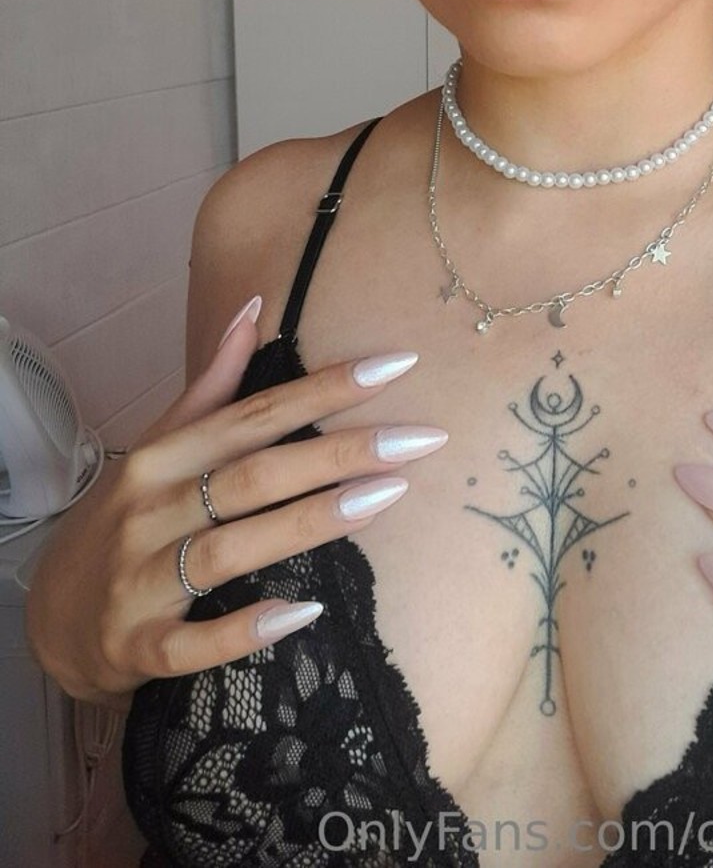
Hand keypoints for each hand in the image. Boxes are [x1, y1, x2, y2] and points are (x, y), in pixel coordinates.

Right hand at [25, 298, 444, 707]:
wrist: (55, 616)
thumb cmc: (128, 518)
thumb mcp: (162, 445)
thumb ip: (213, 383)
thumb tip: (255, 303)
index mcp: (165, 457)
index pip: (256, 414)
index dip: (326, 388)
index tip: (397, 365)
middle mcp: (152, 510)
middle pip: (255, 474)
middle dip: (340, 451)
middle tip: (420, 438)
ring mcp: (142, 580)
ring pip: (232, 547)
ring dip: (310, 520)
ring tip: (385, 497)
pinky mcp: (139, 646)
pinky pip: (195, 643)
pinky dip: (246, 627)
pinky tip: (306, 612)